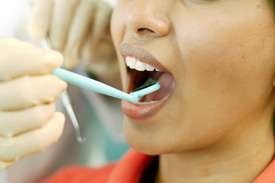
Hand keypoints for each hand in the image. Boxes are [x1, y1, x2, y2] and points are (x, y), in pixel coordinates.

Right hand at [0, 37, 66, 168]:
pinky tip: (54, 117)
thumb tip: (52, 61)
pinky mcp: (3, 153)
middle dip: (52, 85)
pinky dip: (55, 127)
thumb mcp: (2, 55)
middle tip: (57, 83)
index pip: (6, 64)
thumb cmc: (0, 80)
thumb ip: (21, 53)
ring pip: (37, 117)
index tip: (55, 60)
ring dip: (51, 106)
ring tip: (47, 101)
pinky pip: (39, 141)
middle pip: (26, 93)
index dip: (38, 61)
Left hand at [29, 0, 118, 79]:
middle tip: (57, 50)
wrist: (97, 47)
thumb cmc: (70, 42)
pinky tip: (86, 57)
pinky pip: (98, 27)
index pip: (47, 0)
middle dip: (59, 29)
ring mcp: (93, 2)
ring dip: (75, 40)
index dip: (41, 17)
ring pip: (83, 15)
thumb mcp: (55, 38)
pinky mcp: (107, 15)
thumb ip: (47, 35)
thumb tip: (41, 40)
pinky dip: (91, 44)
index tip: (38, 37)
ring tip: (71, 61)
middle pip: (66, 3)